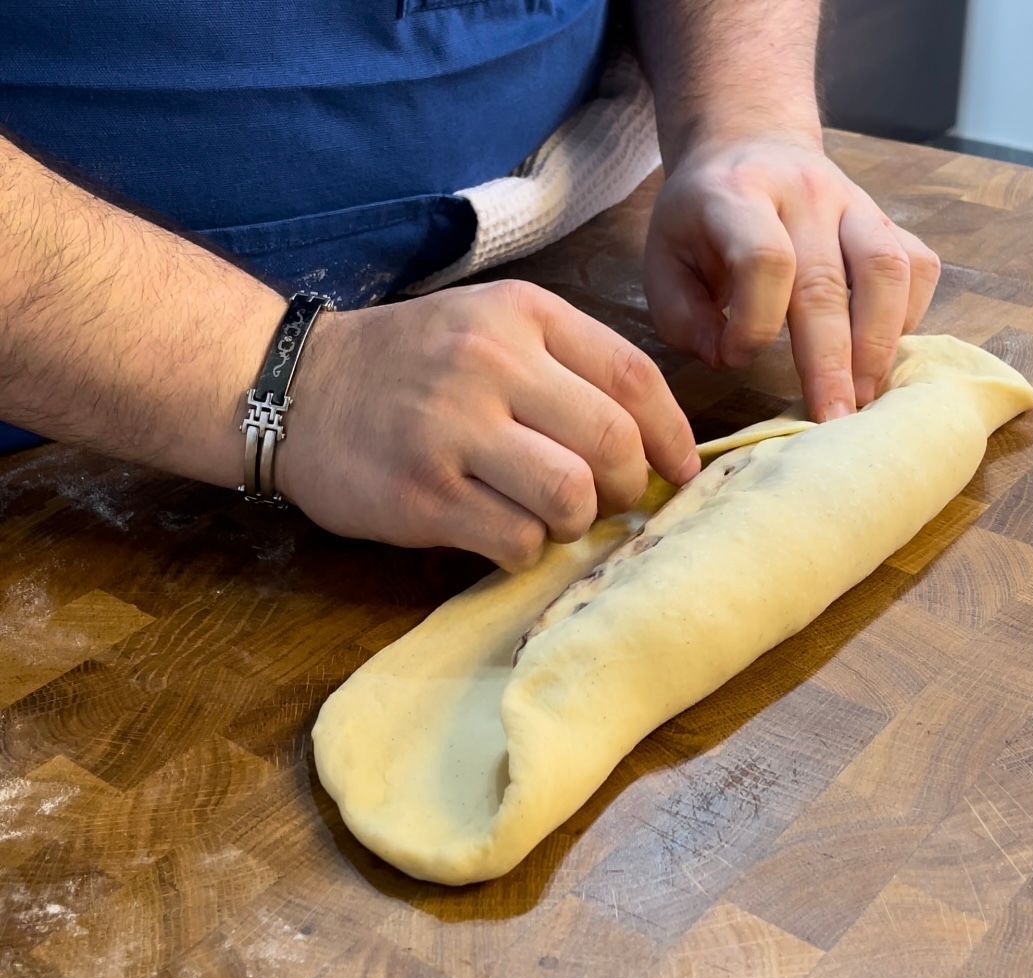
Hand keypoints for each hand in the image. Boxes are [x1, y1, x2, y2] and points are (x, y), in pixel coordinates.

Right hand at [278, 280, 699, 569]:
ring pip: (570, 497)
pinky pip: (516, 541)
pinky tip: (502, 531)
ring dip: (577, 522)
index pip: (632, 377)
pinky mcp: (422, 495)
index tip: (681, 470)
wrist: (296, 389)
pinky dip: (527, 549)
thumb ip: (566, 368)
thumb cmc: (410, 364)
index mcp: (521, 316)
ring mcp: (453, 431)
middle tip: (610, 501)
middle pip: (612, 442)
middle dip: (629, 487)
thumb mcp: (488, 328)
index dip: (673, 435)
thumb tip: (650, 445)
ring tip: (552, 518)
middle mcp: (491, 364)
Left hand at [644, 138, 941, 420]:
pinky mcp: (886, 219)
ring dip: (879, 344)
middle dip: (831, 362)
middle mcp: (804, 193)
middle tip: (832, 421)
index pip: (764, 259)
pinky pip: (917, 265)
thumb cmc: (699, 221)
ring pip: (887, 270)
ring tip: (864, 397)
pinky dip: (907, 316)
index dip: (754, 323)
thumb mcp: (662, 260)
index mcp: (737, 197)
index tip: (735, 359)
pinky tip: (882, 354)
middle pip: (827, 282)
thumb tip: (728, 358)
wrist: (749, 145)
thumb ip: (682, 316)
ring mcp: (855, 202)